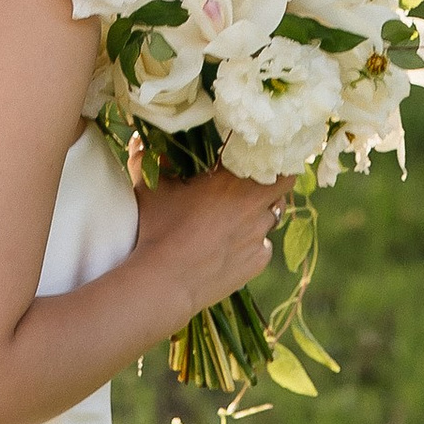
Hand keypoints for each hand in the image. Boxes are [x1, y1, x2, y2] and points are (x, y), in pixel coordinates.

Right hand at [133, 162, 293, 318]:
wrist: (164, 283)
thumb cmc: (157, 230)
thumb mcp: (151, 189)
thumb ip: (146, 160)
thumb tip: (138, 140)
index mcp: (234, 181)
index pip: (276, 160)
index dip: (272, 158)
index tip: (258, 158)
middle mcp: (254, 206)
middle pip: (285, 186)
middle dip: (274, 182)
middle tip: (254, 184)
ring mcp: (260, 236)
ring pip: (273, 217)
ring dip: (261, 213)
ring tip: (238, 218)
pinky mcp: (258, 262)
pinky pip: (264, 246)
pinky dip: (254, 243)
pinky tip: (231, 247)